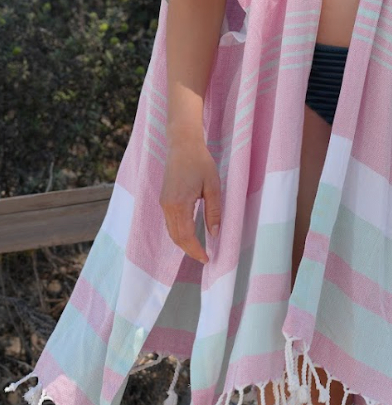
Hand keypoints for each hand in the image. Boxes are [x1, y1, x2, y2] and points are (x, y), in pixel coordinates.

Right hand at [160, 137, 221, 264]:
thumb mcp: (213, 187)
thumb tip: (215, 234)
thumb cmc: (200, 162)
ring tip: (198, 250)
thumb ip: (214, 211)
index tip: (207, 259)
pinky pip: (169, 223)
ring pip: (171, 231)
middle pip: (176, 237)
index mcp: (180, 204)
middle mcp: (168, 206)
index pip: (187, 236)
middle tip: (204, 258)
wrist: (182, 145)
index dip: (196, 250)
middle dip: (189, 250)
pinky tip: (189, 235)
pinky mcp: (164, 199)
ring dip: (183, 243)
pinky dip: (179, 233)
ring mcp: (164, 203)